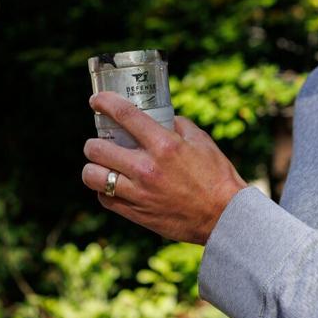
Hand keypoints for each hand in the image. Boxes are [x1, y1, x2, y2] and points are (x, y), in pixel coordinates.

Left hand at [82, 91, 246, 244]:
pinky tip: (111, 186)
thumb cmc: (217, 176)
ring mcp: (139, 193)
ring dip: (92, 168)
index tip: (96, 100)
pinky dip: (104, 191)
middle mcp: (147, 168)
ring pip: (93, 177)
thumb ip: (179, 125)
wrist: (225, 216)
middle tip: (98, 142)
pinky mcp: (137, 214)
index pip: (124, 115)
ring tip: (100, 166)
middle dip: (93, 142)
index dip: (104, 102)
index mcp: (164, 145)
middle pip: (98, 148)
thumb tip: (163, 117)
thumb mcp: (202, 141)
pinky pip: (105, 199)